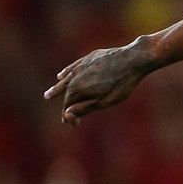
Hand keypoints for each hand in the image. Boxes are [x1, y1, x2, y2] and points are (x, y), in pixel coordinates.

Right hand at [43, 38, 160, 123]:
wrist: (134, 59)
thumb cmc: (121, 83)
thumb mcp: (105, 101)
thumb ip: (84, 108)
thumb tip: (67, 115)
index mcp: (77, 88)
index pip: (68, 106)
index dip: (70, 117)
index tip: (74, 126)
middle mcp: (75, 76)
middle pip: (65, 93)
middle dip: (66, 106)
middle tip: (64, 118)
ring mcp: (81, 65)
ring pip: (65, 79)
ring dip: (57, 88)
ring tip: (48, 96)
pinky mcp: (89, 58)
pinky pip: (73, 67)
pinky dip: (66, 73)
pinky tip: (62, 75)